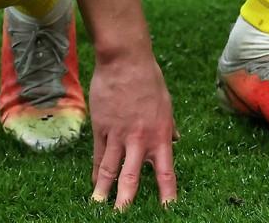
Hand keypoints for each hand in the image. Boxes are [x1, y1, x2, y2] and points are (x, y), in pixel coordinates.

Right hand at [88, 52, 178, 207]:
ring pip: (110, 170)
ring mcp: (119, 135)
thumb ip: (169, 126)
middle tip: (123, 217)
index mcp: (161, 134)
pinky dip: (96, 171)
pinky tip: (93, 184)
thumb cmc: (150, 79)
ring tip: (99, 207)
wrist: (125, 61)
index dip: (167, 193)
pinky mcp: (101, 129)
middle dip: (127, 201)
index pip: (165, 171)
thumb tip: (175, 140)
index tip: (168, 210)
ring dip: (103, 191)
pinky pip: (99, 155)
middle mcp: (140, 139)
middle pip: (133, 177)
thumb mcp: (167, 103)